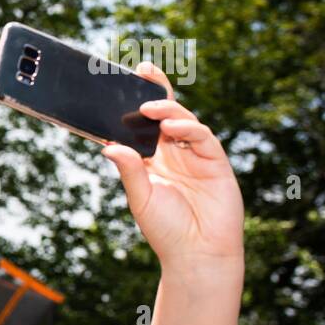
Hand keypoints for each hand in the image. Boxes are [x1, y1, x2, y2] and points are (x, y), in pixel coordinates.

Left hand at [100, 62, 244, 271]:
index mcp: (151, 160)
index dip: (132, 104)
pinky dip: (188, 128)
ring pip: (183, 121)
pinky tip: (172, 126)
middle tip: (142, 70)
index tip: (118, 82)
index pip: (140, 126)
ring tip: (149, 108)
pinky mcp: (215, 162)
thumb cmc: (166, 230)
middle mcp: (173, 153)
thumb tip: (108, 146)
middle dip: (154, 90)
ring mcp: (195, 155)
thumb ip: (130, 170)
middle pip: (164, 114)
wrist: (198, 254)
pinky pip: (202, 137)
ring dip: (167, 110)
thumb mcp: (141, 199)